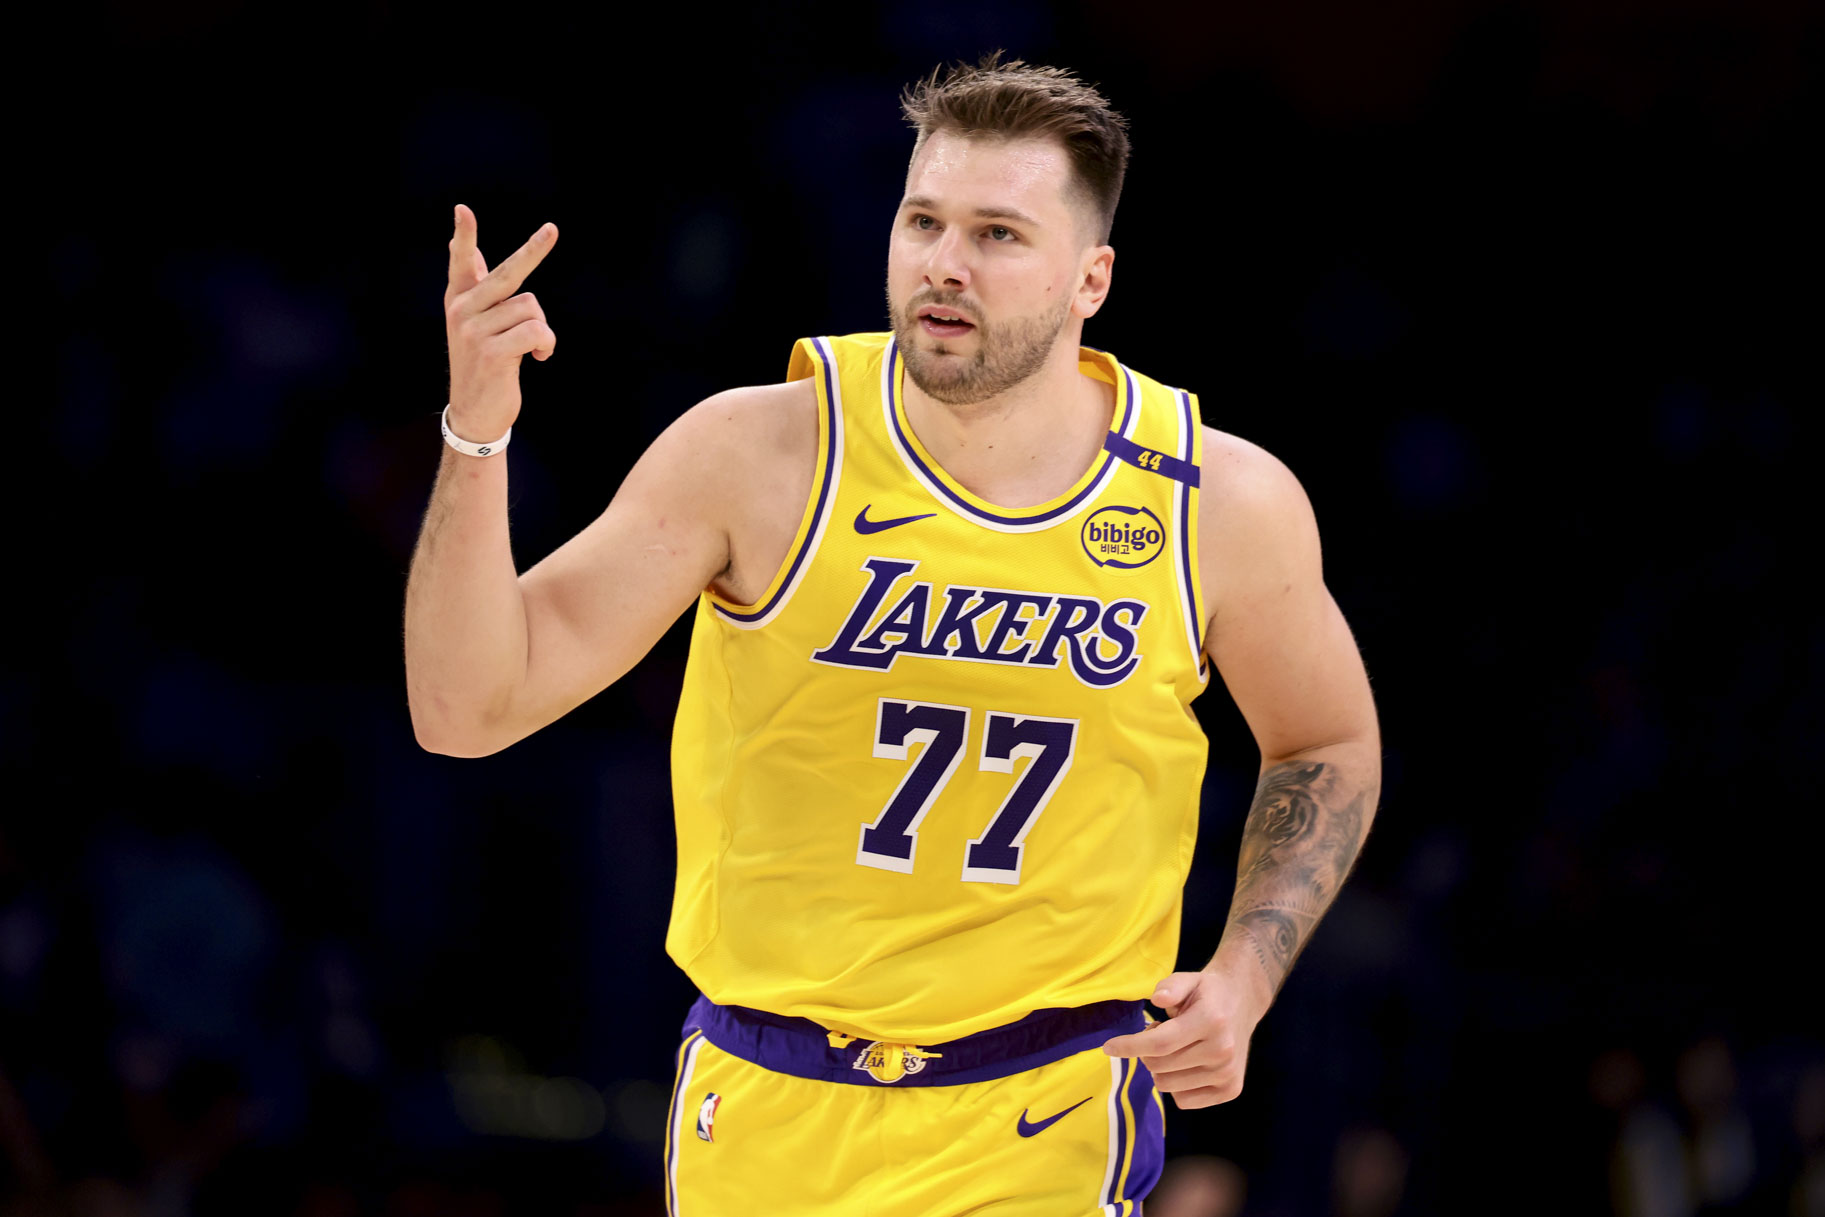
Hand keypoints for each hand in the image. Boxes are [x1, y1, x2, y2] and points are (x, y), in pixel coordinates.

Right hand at [443, 203, 558, 437]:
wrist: (475, 413)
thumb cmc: (483, 365)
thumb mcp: (476, 325)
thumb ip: (477, 289)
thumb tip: (472, 252)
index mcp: (459, 301)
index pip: (461, 262)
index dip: (463, 237)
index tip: (463, 210)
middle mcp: (462, 310)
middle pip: (508, 273)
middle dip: (534, 250)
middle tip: (553, 229)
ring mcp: (474, 330)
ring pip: (531, 309)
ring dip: (542, 331)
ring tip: (532, 349)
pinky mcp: (491, 351)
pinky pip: (536, 331)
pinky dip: (546, 344)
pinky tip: (538, 358)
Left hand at [1100, 964, 1269, 1108]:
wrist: (1242, 1002)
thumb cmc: (1207, 992)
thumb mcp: (1188, 978)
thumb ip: (1170, 986)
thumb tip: (1157, 999)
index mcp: (1210, 1020)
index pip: (1160, 1043)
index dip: (1129, 1046)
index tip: (1108, 1047)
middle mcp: (1222, 1050)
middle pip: (1159, 1066)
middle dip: (1146, 1052)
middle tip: (1160, 1032)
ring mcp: (1228, 1073)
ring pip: (1168, 1085)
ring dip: (1160, 1068)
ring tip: (1176, 1046)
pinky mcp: (1231, 1090)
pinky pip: (1184, 1101)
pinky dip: (1175, 1085)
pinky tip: (1186, 1064)